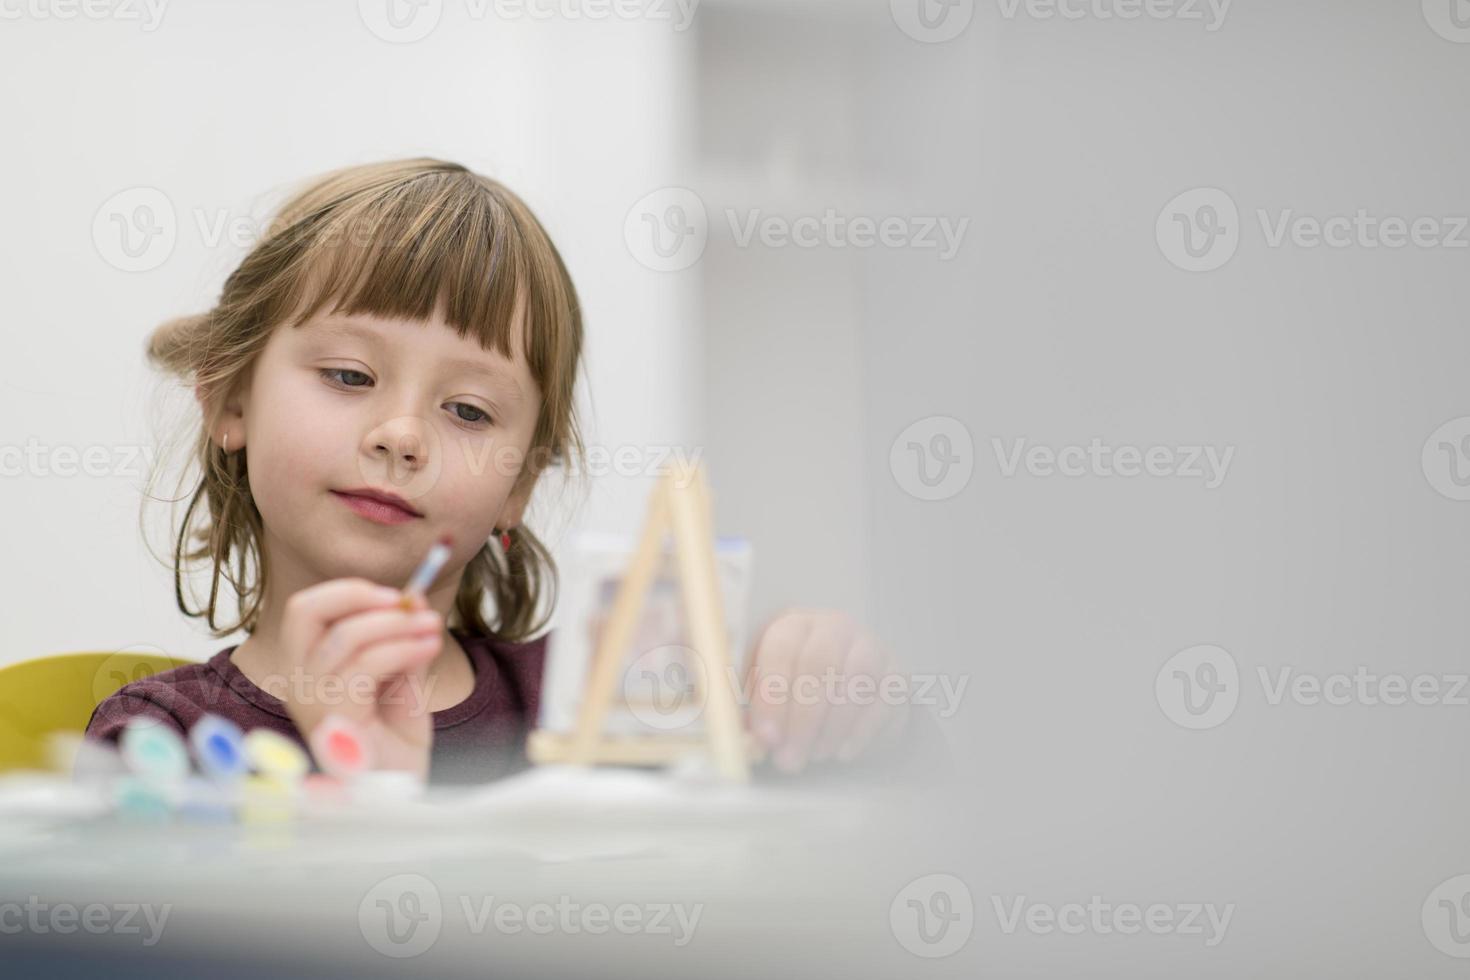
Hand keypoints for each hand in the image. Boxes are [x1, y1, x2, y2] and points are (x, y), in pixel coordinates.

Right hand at [278, 577, 443, 780]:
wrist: (401, 795)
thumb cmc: (395, 745)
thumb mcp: (401, 681)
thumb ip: (401, 642)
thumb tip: (412, 598)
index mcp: (308, 670)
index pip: (306, 611)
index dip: (349, 592)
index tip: (397, 596)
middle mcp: (299, 684)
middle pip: (304, 612)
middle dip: (358, 595)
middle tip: (405, 603)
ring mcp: (312, 704)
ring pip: (344, 637)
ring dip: (396, 624)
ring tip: (432, 628)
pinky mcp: (336, 721)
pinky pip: (365, 666)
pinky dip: (403, 648)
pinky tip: (430, 647)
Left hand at [745, 609, 907, 773]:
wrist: (847, 687)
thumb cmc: (796, 688)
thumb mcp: (767, 695)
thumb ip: (754, 716)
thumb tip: (750, 742)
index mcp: (793, 625)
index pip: (781, 649)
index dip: (772, 696)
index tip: (766, 737)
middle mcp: (833, 627)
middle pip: (819, 663)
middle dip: (802, 719)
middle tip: (790, 758)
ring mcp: (870, 647)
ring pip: (856, 679)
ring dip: (833, 726)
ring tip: (816, 755)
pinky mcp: (896, 673)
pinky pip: (885, 699)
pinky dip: (862, 731)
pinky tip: (843, 751)